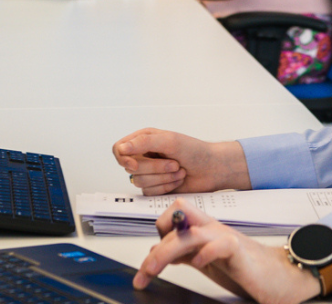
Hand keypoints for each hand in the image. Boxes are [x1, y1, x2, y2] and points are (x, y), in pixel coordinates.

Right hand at [112, 128, 251, 194]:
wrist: (212, 169)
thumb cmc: (195, 151)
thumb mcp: (170, 141)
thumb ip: (144, 142)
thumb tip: (122, 148)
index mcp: (144, 140)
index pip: (119, 149)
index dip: (123, 158)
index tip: (134, 164)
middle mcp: (144, 156)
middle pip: (130, 168)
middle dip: (155, 168)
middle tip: (174, 163)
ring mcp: (149, 173)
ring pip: (140, 182)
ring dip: (163, 177)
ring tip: (179, 171)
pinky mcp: (155, 188)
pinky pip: (149, 192)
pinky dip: (166, 187)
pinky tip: (178, 180)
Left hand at [135, 201, 319, 303]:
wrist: (282, 277)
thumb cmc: (247, 270)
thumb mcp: (207, 262)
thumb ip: (185, 254)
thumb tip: (159, 252)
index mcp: (204, 231)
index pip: (173, 217)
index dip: (157, 235)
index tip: (148, 264)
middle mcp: (213, 230)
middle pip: (176, 221)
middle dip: (155, 249)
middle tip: (144, 274)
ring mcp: (226, 238)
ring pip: (190, 233)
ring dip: (167, 252)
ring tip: (154, 270)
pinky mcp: (240, 251)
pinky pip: (221, 244)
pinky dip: (205, 253)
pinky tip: (196, 264)